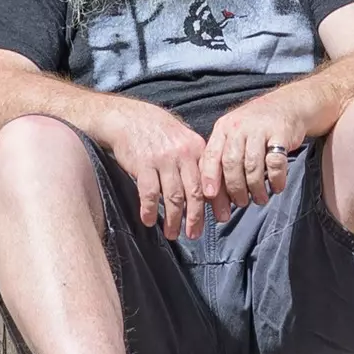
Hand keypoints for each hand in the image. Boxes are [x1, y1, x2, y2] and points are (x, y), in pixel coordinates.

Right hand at [103, 97, 213, 238]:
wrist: (131, 119)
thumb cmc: (160, 133)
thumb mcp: (184, 141)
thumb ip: (196, 164)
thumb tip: (208, 193)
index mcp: (197, 149)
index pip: (212, 178)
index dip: (219, 200)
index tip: (222, 217)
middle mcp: (183, 154)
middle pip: (195, 192)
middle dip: (196, 216)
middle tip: (195, 234)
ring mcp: (163, 160)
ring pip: (173, 196)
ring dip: (173, 219)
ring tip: (172, 234)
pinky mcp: (143, 165)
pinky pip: (149, 193)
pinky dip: (149, 210)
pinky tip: (149, 221)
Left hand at [201, 89, 309, 213]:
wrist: (289, 104)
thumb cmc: (256, 127)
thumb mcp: (234, 134)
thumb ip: (222, 158)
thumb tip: (213, 196)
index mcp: (223, 128)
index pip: (210, 156)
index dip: (209, 178)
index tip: (209, 197)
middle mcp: (239, 127)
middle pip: (231, 163)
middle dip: (234, 188)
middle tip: (240, 203)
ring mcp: (260, 129)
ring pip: (252, 165)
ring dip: (255, 188)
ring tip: (259, 199)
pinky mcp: (281, 133)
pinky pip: (275, 162)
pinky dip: (276, 179)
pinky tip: (277, 187)